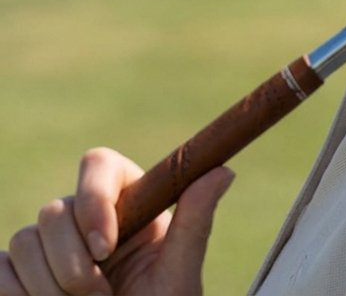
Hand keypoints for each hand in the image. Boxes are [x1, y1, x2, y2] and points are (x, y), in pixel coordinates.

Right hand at [0, 148, 234, 295]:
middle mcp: (85, 218)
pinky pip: (0, 269)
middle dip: (74, 266)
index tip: (106, 247)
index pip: (98, 163)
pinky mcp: (18, 275)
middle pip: (54, 210)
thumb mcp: (179, 279)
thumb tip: (224, 170)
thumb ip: (195, 225)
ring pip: (23, 241)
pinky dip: (17, 293)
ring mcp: (48, 247)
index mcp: (128, 204)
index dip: (93, 200)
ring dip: (48, 288)